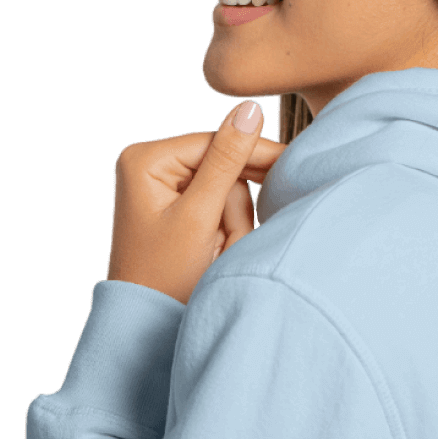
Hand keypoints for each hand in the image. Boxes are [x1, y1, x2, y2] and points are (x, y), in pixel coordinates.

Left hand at [105, 102, 285, 305]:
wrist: (149, 330)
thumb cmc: (164, 278)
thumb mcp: (200, 215)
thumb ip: (227, 160)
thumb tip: (250, 108)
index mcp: (145, 159)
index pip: (216, 141)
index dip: (254, 154)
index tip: (292, 160)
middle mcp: (151, 166)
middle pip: (223, 164)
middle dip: (234, 204)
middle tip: (226, 238)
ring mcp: (164, 187)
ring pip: (228, 188)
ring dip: (232, 223)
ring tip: (215, 254)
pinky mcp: (179, 209)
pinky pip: (221, 206)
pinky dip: (227, 230)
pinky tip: (215, 251)